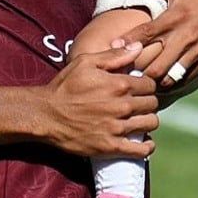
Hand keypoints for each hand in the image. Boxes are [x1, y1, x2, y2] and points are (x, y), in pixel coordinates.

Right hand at [40, 42, 159, 157]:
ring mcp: (117, 128)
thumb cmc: (64, 86)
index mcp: (118, 84)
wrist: (45, 115)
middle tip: (139, 103)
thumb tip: (138, 47)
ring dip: (148, 120)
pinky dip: (146, 146)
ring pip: (150, 124)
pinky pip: (140, 150)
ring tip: (139, 119)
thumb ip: (114, 55)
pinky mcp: (110, 146)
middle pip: (152, 104)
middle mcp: (121, 106)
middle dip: (148, 101)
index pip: (150, 84)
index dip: (146, 85)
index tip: (139, 88)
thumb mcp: (85, 62)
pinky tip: (143, 141)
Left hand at [110, 0, 197, 86]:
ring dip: (156, 81)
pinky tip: (164, 82)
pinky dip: (175, 82)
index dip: (128, 43)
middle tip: (126, 75)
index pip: (146, 33)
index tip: (113, 48)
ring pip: (172, 76)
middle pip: (156, 65)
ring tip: (143, 83)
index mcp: (176, 16)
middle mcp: (186, 36)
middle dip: (140, 72)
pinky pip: (188, 78)